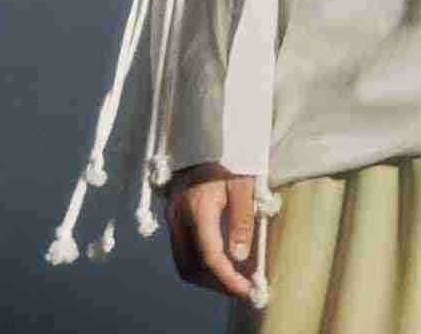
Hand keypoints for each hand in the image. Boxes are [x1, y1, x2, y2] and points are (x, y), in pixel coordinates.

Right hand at [163, 162, 258, 300]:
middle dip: (216, 283)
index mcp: (197, 206)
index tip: (248, 291)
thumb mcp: (243, 183)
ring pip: (184, 260)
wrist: (207, 130)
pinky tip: (221, 259)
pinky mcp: (173, 213)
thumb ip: (242, 220)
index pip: (210, 256)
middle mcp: (178, 215)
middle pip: (191, 266)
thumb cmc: (229, 154)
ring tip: (234, 278)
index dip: (229, 279)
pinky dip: (200, 261)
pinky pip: (182, 248)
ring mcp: (172, 215)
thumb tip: (239, 257)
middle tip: (242, 288)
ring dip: (207, 275)